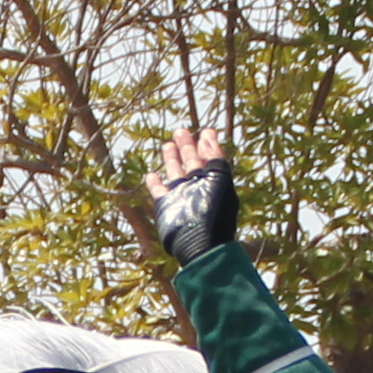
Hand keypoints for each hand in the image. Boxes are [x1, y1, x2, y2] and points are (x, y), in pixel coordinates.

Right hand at [152, 128, 241, 264]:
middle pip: (191, 162)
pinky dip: (154, 183)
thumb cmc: (214, 211)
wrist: (199, 242)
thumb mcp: (220, 178)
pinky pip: (158, 191)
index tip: (206, 130)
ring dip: (171, 159)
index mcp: (214, 180)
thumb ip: (215, 157)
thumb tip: (208, 134)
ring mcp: (181, 196)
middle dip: (187, 146)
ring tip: (168, 144)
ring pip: (175, 173)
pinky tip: (151, 174)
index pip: (210, 158)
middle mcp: (197, 187)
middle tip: (181, 130)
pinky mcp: (166, 206)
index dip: (208, 144)